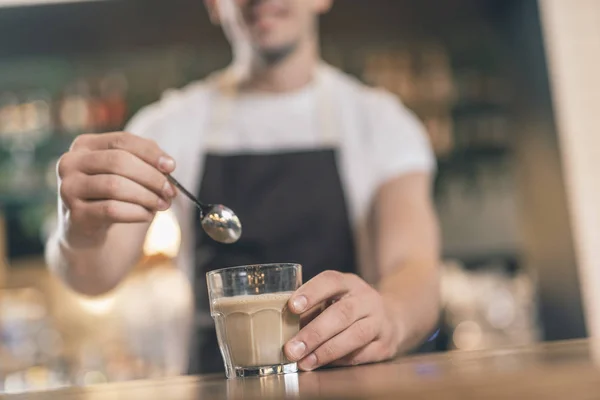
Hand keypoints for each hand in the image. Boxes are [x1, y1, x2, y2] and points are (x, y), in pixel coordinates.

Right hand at [57, 132, 176, 241]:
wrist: (88, 229)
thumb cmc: (113, 194)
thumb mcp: (127, 173)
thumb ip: (146, 161)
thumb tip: (168, 165)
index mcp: (85, 145)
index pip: (122, 140)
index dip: (150, 153)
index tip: (171, 167)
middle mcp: (70, 162)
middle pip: (118, 161)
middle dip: (151, 177)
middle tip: (171, 191)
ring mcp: (68, 188)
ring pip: (115, 186)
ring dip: (146, 196)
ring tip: (162, 205)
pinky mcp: (74, 214)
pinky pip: (111, 210)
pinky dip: (136, 212)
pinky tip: (147, 216)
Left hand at [284, 271, 398, 370]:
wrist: (391, 316)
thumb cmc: (349, 307)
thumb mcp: (333, 298)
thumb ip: (311, 308)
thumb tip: (280, 327)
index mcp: (349, 283)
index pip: (331, 281)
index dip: (311, 292)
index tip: (292, 306)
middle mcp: (367, 299)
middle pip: (342, 313)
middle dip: (314, 332)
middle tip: (291, 349)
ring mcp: (379, 321)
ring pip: (355, 335)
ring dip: (326, 351)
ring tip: (304, 361)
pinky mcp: (385, 344)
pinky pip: (363, 354)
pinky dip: (341, 360)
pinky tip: (323, 364)